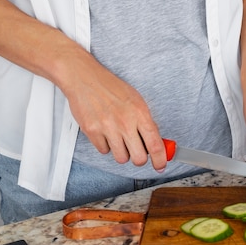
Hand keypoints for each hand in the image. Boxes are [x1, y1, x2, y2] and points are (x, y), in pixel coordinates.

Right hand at [60, 51, 167, 171]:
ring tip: (118, 138)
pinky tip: (105, 132)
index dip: (160, 159)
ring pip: (121, 158)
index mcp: (140, 113)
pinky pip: (104, 151)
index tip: (160, 165)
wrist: (85, 78)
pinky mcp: (92, 132)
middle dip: (139, 158)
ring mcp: (108, 128)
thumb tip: (156, 141)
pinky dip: (106, 145)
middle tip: (137, 151)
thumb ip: (145, 121)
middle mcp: (125, 122)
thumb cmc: (111, 88)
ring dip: (122, 152)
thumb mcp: (136, 100)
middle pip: (138, 158)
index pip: (155, 144)